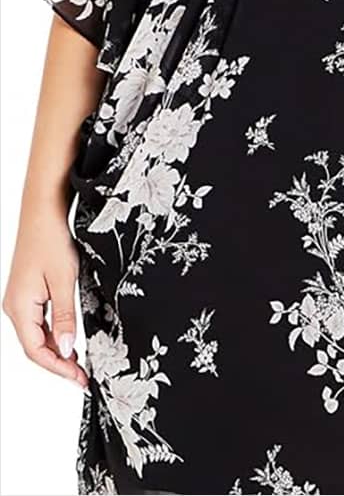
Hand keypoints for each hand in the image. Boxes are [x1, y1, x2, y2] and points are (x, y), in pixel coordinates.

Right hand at [3, 208, 88, 387]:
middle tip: (82, 375)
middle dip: (58, 363)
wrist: (42, 212)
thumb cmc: (51, 240)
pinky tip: (68, 338)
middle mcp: (14, 306)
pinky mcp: (27, 291)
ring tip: (79, 362)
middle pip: (34, 346)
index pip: (36, 351)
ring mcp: (19, 299)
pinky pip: (38, 320)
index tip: (79, 378)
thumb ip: (65, 316)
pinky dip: (53, 333)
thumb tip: (66, 348)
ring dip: (56, 349)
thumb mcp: (64, 280)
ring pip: (36, 335)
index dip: (58, 368)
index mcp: (19, 308)